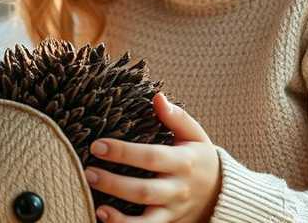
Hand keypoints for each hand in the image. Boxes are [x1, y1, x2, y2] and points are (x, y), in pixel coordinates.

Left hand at [84, 93, 220, 222]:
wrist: (220, 194)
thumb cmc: (199, 158)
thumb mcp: (194, 135)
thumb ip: (176, 117)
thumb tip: (157, 97)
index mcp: (184, 162)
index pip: (151, 157)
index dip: (124, 152)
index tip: (98, 145)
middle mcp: (178, 189)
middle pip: (144, 191)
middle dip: (114, 183)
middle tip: (88, 172)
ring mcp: (172, 211)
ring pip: (146, 221)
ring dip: (120, 218)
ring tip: (97, 207)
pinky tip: (104, 219)